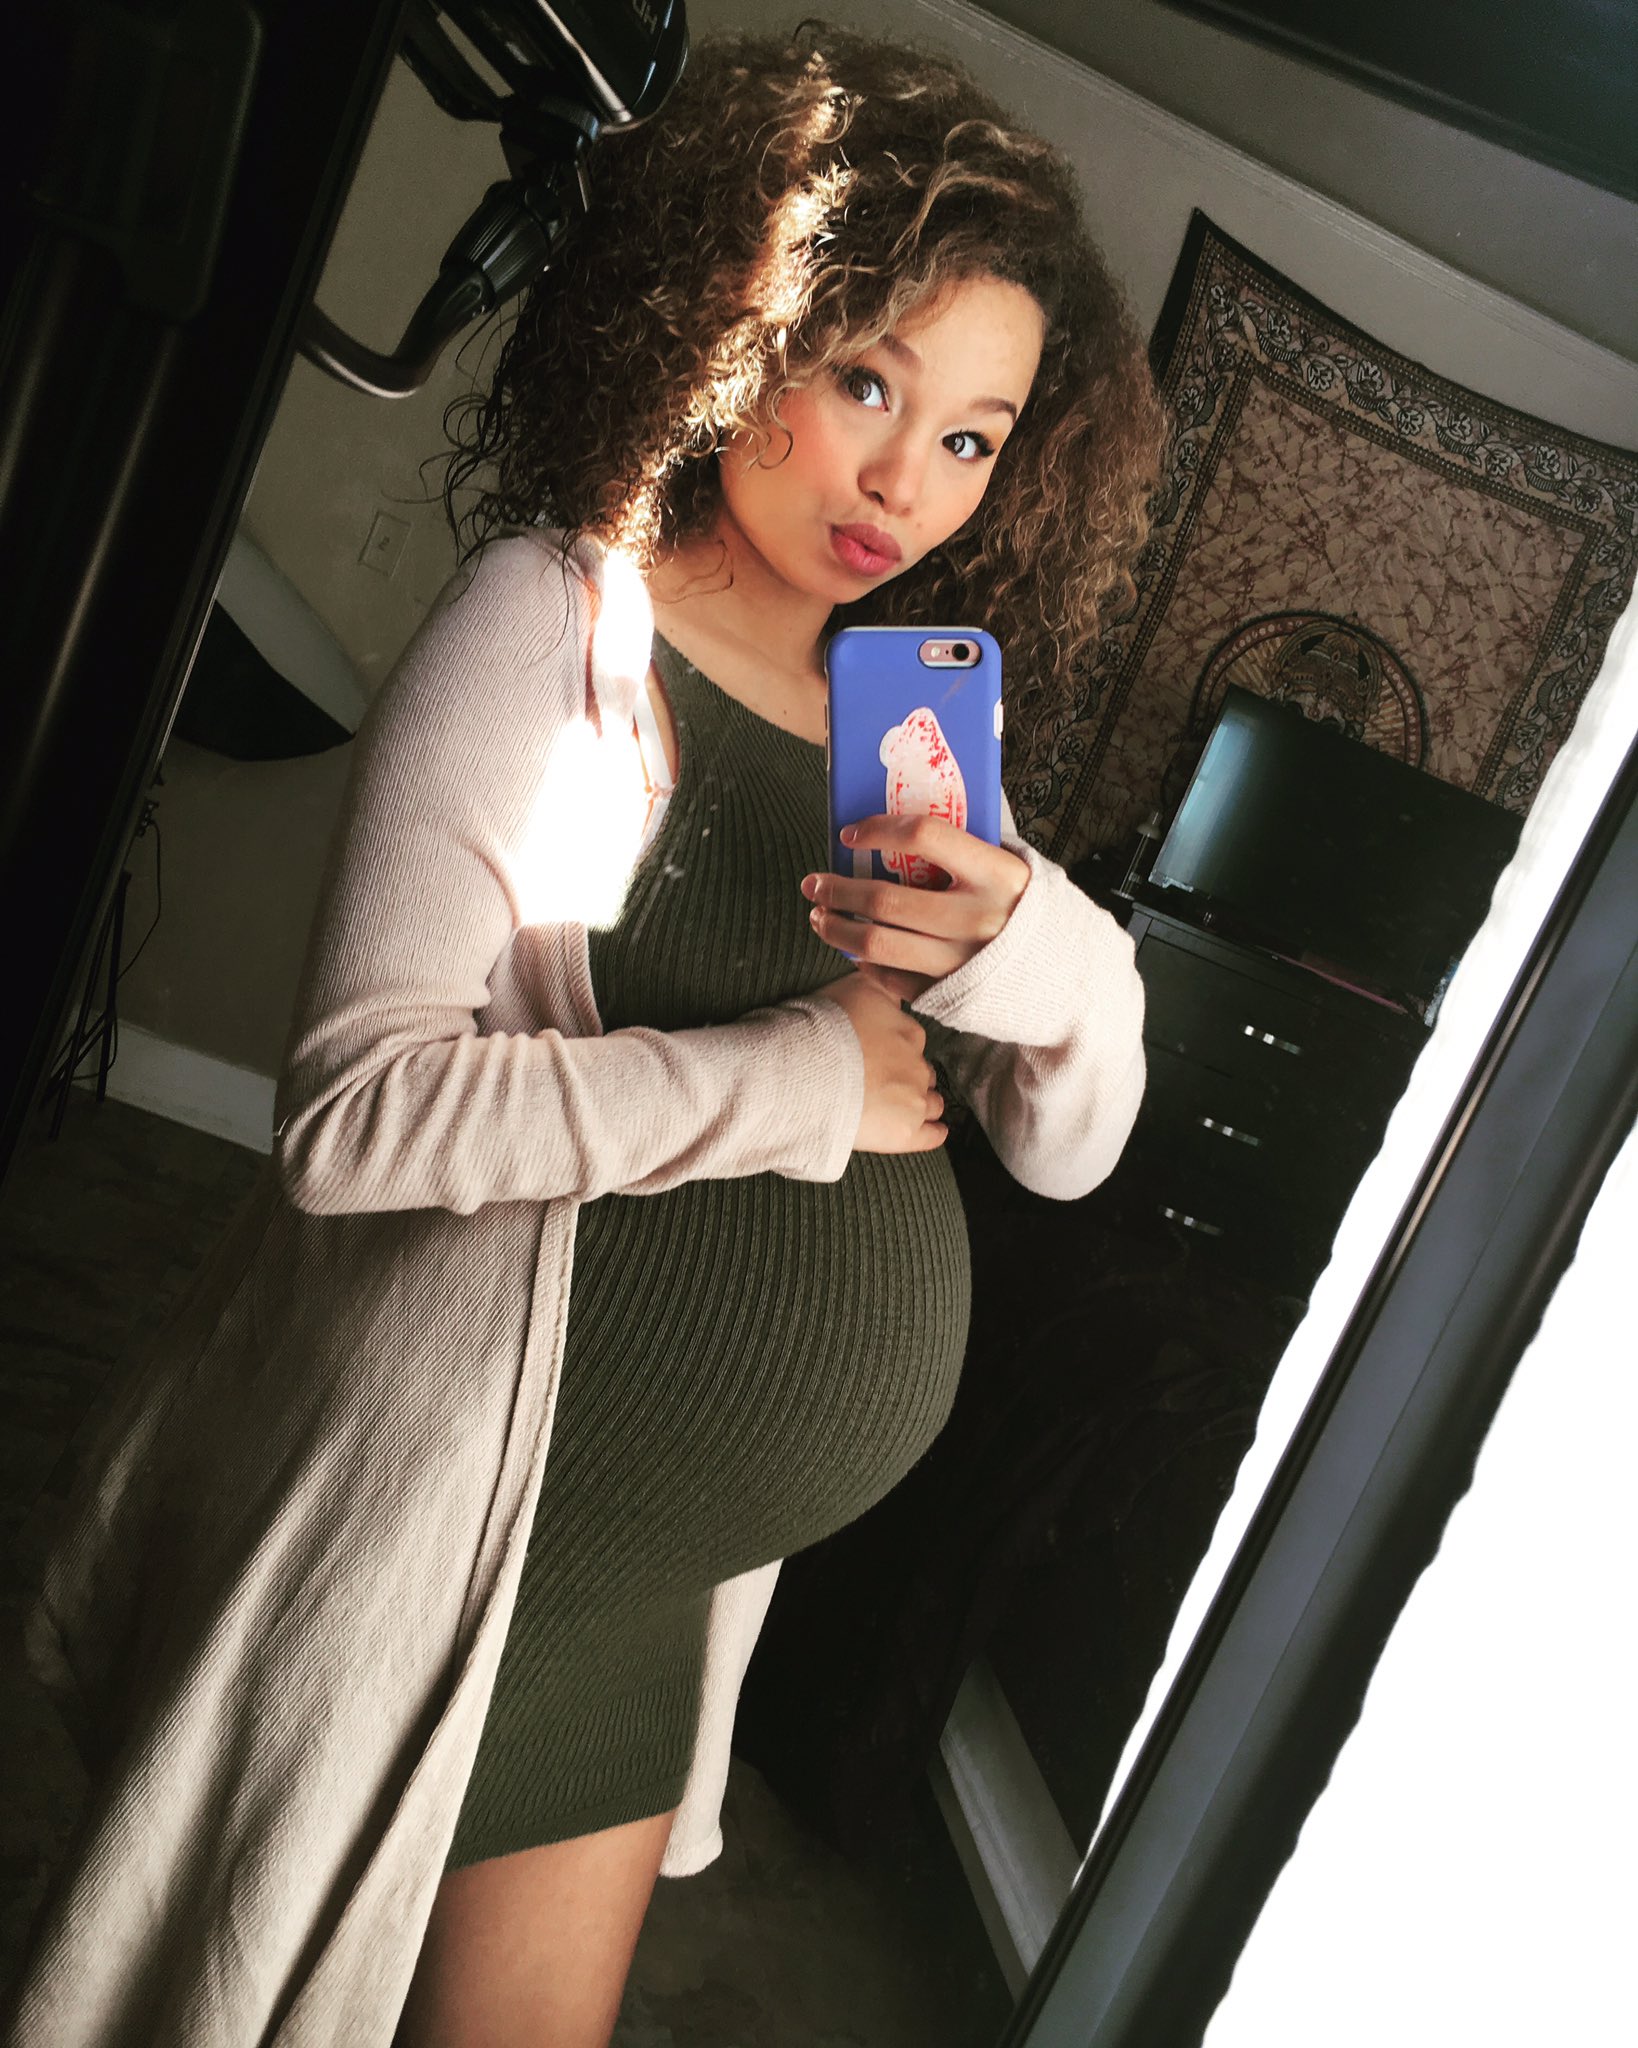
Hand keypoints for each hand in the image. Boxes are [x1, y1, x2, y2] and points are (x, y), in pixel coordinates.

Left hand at [802, 816, 1029, 1003]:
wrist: (1067, 976)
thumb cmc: (1028, 911)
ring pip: (878, 945)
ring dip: (837, 930)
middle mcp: (977, 917)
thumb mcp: (1014, 869)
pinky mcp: (950, 993)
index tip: (850, 835)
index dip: (880, 830)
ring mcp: (961, 960)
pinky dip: (864, 965)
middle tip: (814, 883)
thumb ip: (967, 848)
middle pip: (886, 899)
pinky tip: (854, 952)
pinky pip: (891, 979)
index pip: (926, 835)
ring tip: (819, 917)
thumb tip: (904, 819)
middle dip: (838, 890)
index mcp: (996, 873)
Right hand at [819, 972, 947, 1154]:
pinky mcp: (907, 1133)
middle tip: (880, 1081)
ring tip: (900, 1108)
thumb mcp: (854, 987)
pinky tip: (932, 1132)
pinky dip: (934, 1133)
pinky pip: (934, 1135)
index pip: (912, 1040)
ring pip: (932, 1102)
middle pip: (922, 1070)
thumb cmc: (820, 1028)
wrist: (803, 1072)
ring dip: (922, 1103)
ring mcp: (915, 1100)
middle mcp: (917, 1063)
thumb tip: (885, 971)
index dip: (896, 1047)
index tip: (879, 1053)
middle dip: (908, 1076)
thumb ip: (878, 983)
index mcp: (907, 1030)